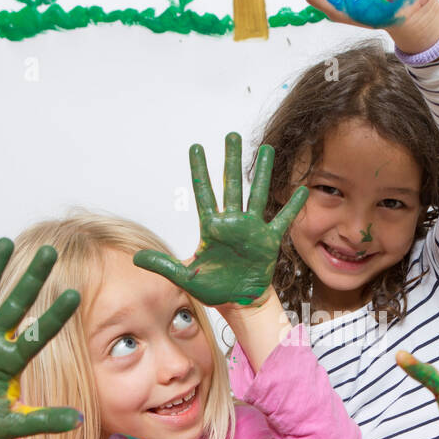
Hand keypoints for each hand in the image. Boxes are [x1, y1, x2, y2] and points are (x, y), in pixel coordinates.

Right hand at [0, 238, 83, 438]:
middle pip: (16, 304)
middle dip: (32, 279)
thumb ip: (40, 420)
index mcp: (12, 361)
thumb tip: (79, 420)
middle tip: (51, 252)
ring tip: (5, 241)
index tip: (75, 294)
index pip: (39, 334)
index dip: (55, 315)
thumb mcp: (9, 425)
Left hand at [133, 132, 306, 306]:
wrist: (238, 302)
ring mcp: (252, 229)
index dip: (199, 170)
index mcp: (212, 228)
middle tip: (232, 135)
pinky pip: (283, 220)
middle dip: (231, 160)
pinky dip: (292, 206)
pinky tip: (301, 190)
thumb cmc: (214, 290)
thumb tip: (136, 258)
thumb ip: (164, 265)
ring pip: (257, 194)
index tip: (196, 147)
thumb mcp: (186, 277)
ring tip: (267, 150)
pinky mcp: (269, 241)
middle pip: (232, 185)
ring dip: (262, 173)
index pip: (203, 192)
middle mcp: (232, 222)